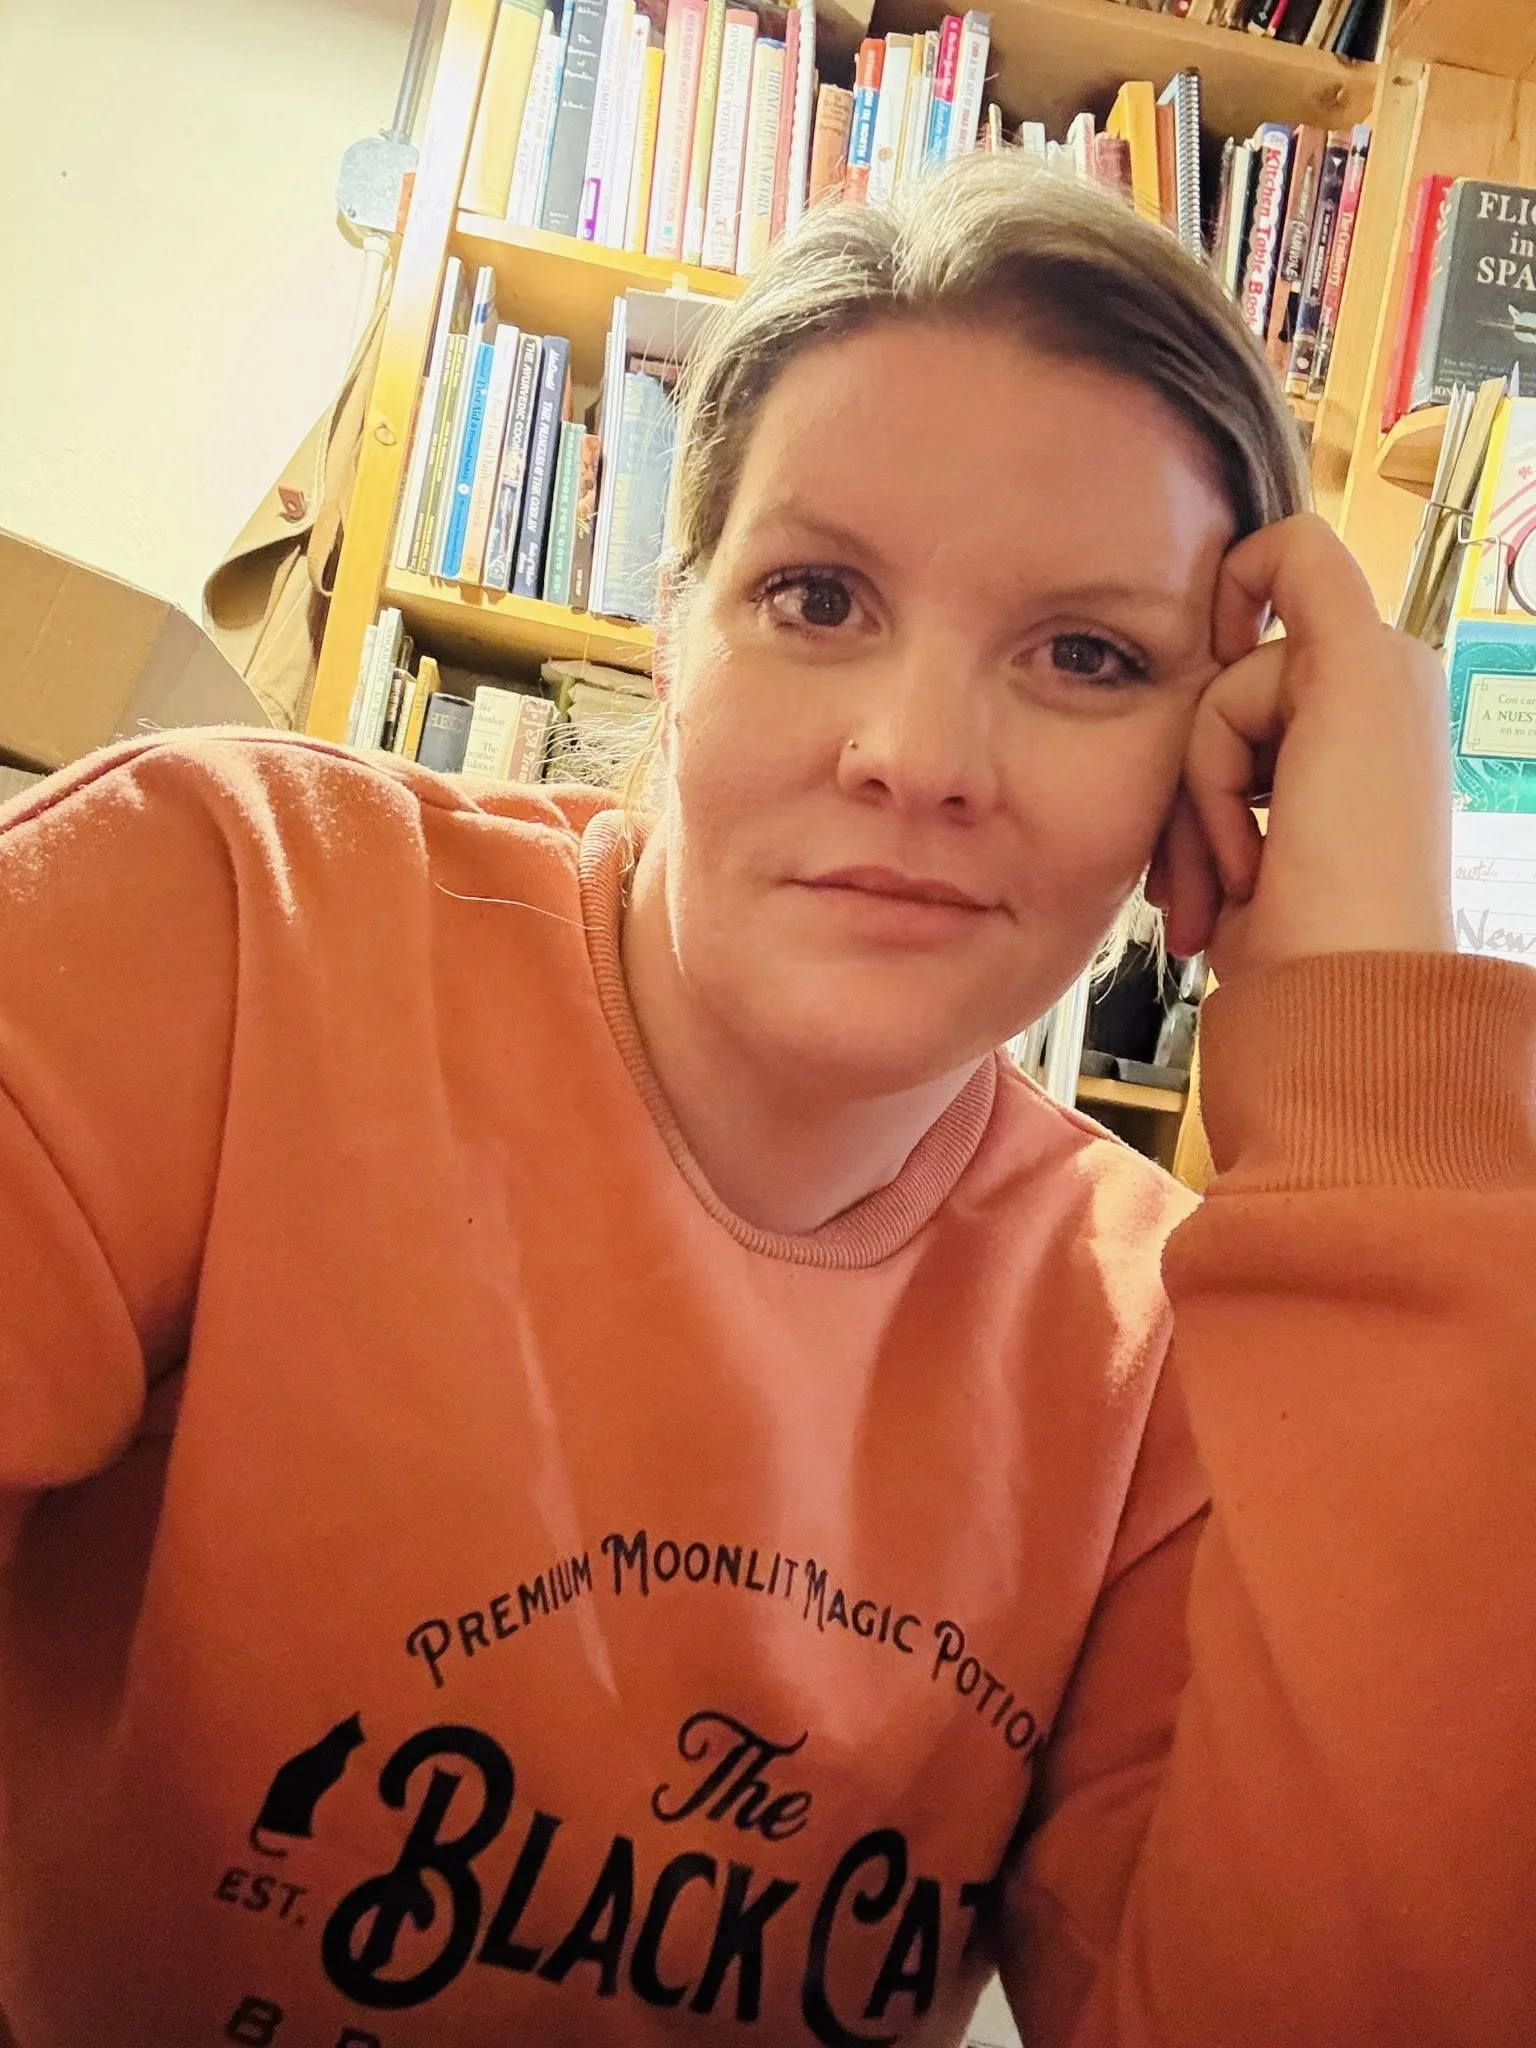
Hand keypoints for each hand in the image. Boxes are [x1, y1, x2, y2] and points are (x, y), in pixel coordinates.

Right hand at [1146, 513, 1453, 982]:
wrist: (1332, 993)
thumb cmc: (1357, 862)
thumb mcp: (1355, 683)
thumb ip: (1315, 586)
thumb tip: (1265, 545)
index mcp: (1377, 669)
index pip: (1271, 588)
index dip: (1231, 617)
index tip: (1215, 659)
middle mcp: (1341, 720)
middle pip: (1214, 688)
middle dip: (1203, 770)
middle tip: (1243, 831)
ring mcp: (1293, 787)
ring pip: (1185, 759)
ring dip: (1191, 831)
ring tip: (1229, 886)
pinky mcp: (1254, 845)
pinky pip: (1181, 820)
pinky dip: (1185, 864)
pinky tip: (1211, 906)